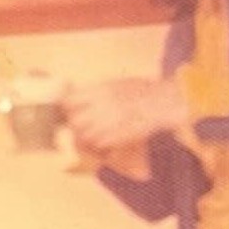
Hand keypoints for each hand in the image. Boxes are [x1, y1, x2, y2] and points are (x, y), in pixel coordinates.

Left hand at [63, 78, 188, 151]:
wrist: (161, 104)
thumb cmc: (143, 91)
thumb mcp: (117, 83)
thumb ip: (98, 92)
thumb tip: (82, 97)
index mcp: (100, 91)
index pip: (70, 100)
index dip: (67, 106)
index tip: (67, 109)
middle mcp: (99, 107)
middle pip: (73, 120)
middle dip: (74, 122)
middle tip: (79, 123)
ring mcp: (105, 124)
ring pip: (82, 135)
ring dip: (84, 135)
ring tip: (92, 132)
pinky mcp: (113, 138)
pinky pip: (95, 144)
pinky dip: (96, 144)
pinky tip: (103, 139)